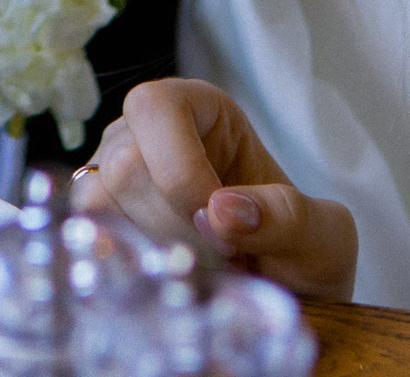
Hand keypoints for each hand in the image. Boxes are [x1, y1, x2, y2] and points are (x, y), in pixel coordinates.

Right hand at [82, 79, 356, 300]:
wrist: (282, 300)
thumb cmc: (300, 255)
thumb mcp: (322, 237)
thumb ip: (287, 218)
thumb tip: (219, 211)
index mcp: (200, 109)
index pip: (157, 108)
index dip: (181, 170)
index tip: (223, 232)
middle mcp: (144, 135)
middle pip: (125, 165)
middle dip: (175, 229)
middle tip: (222, 264)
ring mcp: (111, 179)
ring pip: (98, 206)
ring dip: (152, 254)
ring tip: (201, 276)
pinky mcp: (97, 225)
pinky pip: (87, 240)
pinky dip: (129, 271)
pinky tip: (170, 284)